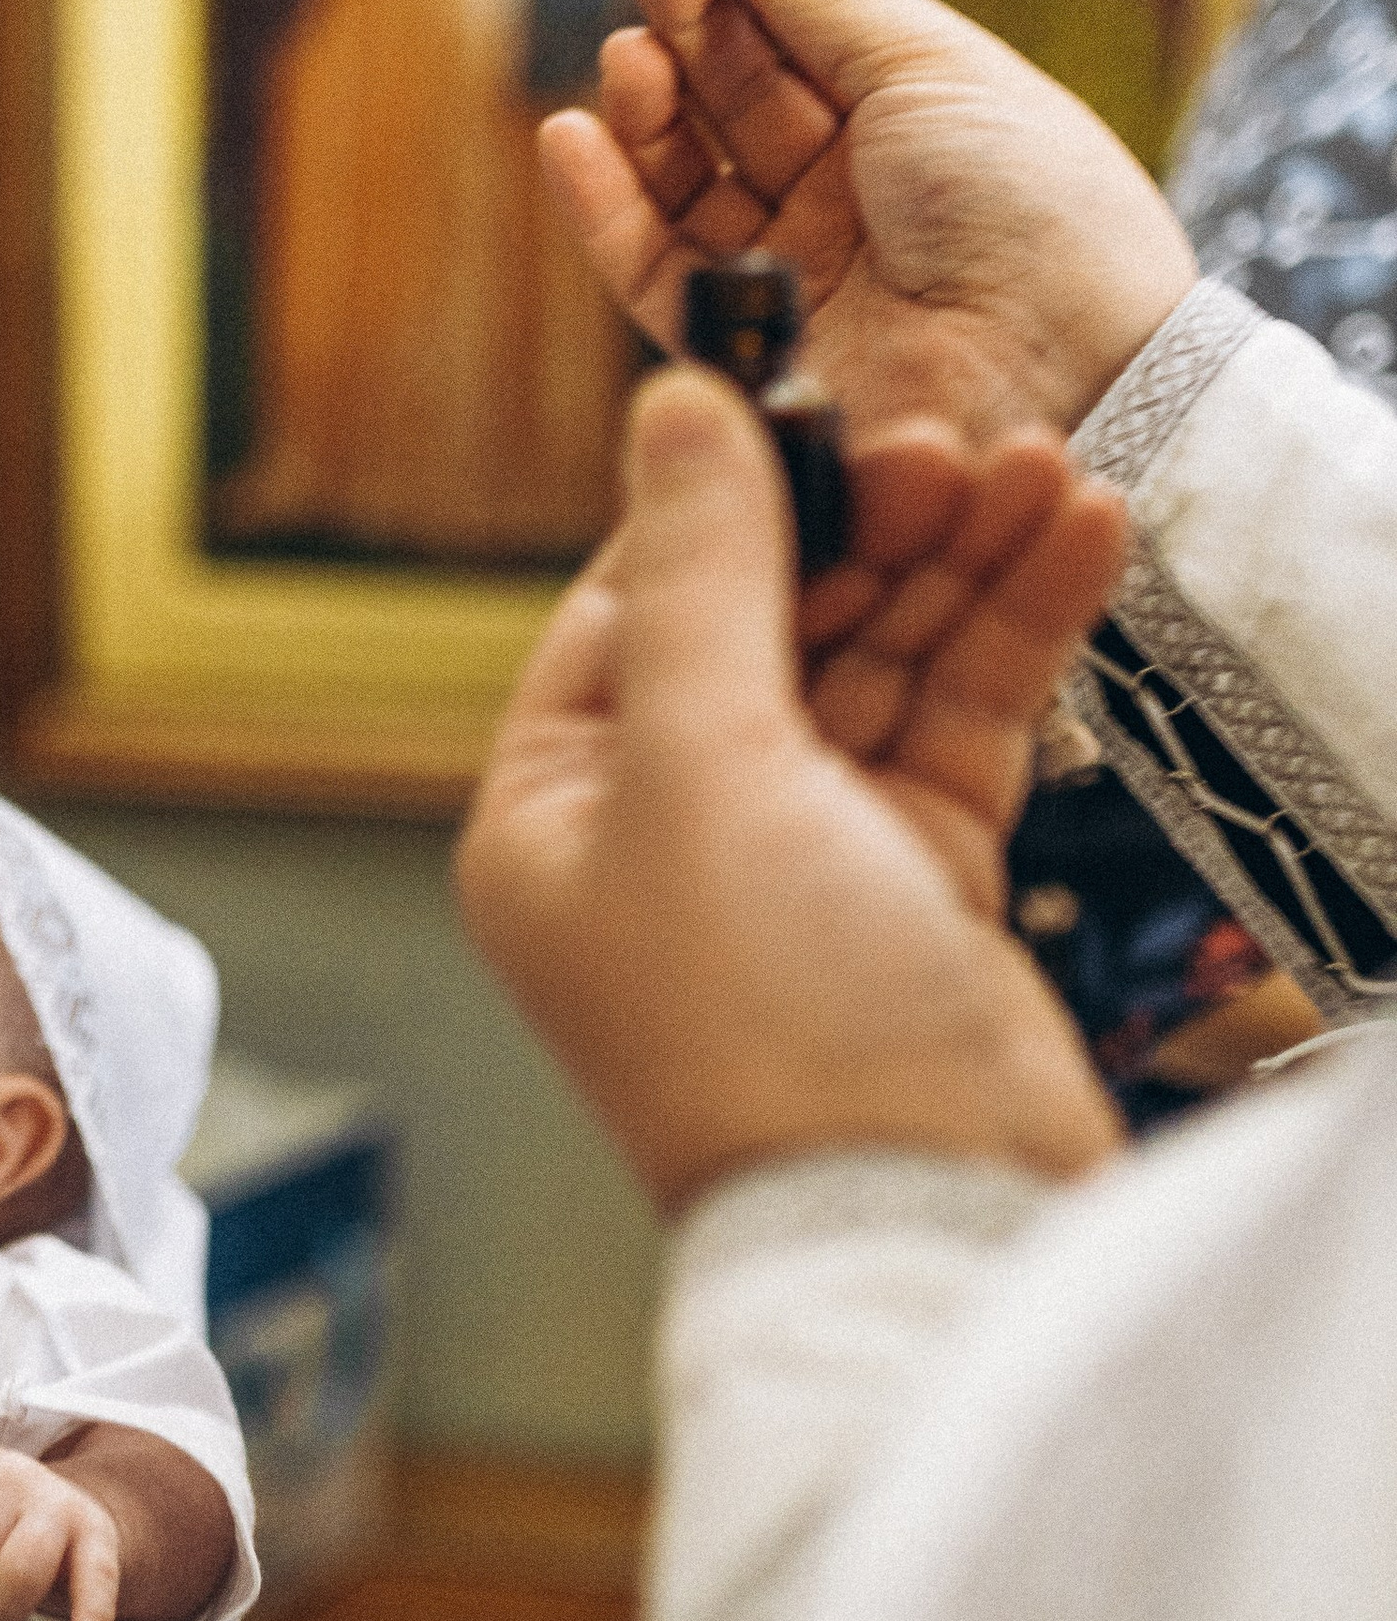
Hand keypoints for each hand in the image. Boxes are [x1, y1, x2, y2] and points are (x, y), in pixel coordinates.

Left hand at [455, 364, 1128, 1210]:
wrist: (915, 1212)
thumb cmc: (762, 1021)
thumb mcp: (701, 765)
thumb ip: (699, 576)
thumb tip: (673, 408)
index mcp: (551, 815)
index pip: (627, 607)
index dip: (725, 506)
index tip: (816, 412)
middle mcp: (663, 831)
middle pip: (763, 624)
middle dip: (862, 531)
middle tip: (952, 441)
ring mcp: (797, 856)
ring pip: (873, 664)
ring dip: (951, 566)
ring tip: (1037, 465)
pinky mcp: (917, 882)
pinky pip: (955, 722)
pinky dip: (1009, 635)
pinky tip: (1069, 538)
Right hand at [539, 0, 1198, 440]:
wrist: (1067, 372)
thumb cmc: (1034, 205)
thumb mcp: (928, 66)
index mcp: (910, 109)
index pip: (795, 16)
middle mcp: (848, 186)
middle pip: (734, 87)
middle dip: (685, 12)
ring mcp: (795, 267)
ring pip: (687, 173)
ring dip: (647, 104)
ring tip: (629, 56)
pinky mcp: (750, 350)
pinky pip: (654, 272)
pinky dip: (605, 205)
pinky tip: (573, 136)